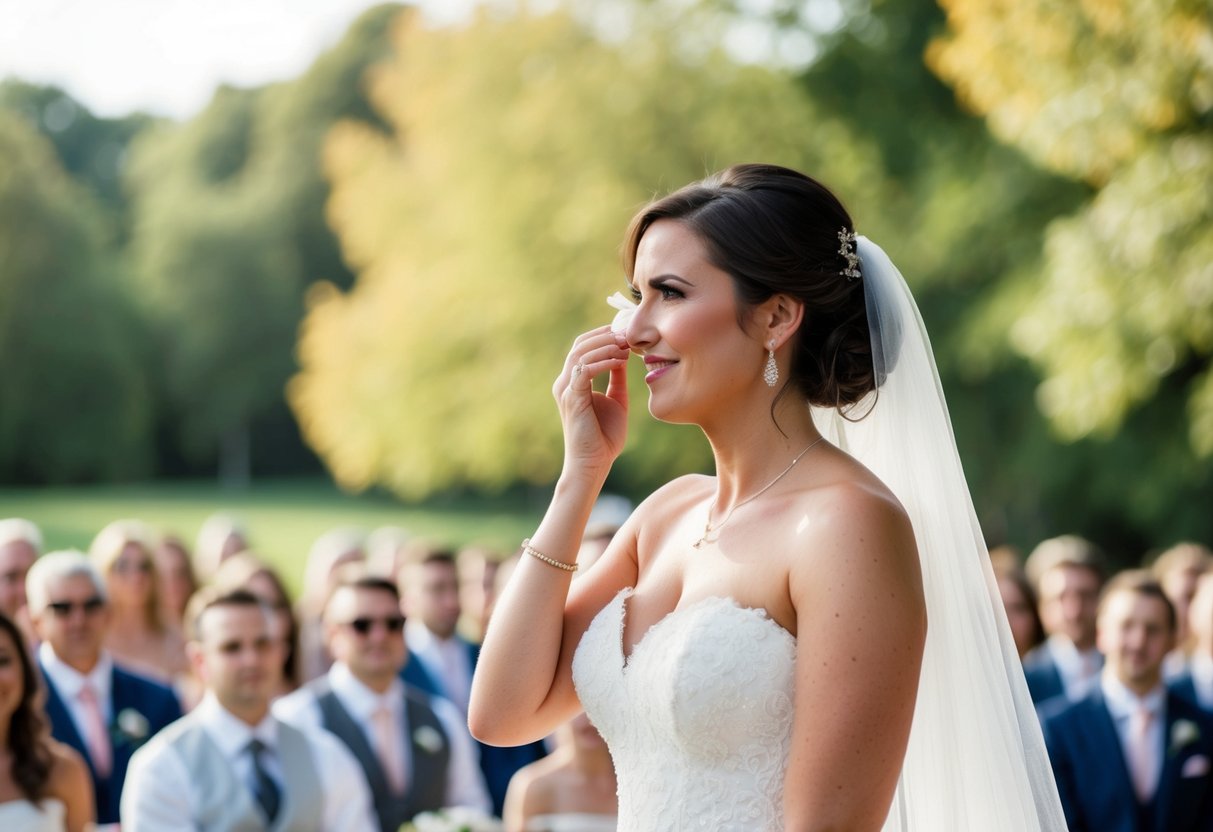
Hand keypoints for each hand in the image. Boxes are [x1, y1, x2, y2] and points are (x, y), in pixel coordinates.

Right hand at [553, 325, 630, 474]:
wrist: (594, 463)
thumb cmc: (604, 436)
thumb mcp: (616, 399)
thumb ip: (617, 377)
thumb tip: (623, 355)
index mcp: (573, 381)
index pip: (582, 347)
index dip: (602, 335)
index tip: (625, 331)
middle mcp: (565, 383)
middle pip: (580, 345)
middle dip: (604, 336)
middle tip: (627, 333)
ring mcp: (566, 390)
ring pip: (581, 354)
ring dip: (605, 346)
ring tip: (626, 345)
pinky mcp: (572, 399)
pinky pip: (584, 371)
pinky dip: (603, 362)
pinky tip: (620, 361)